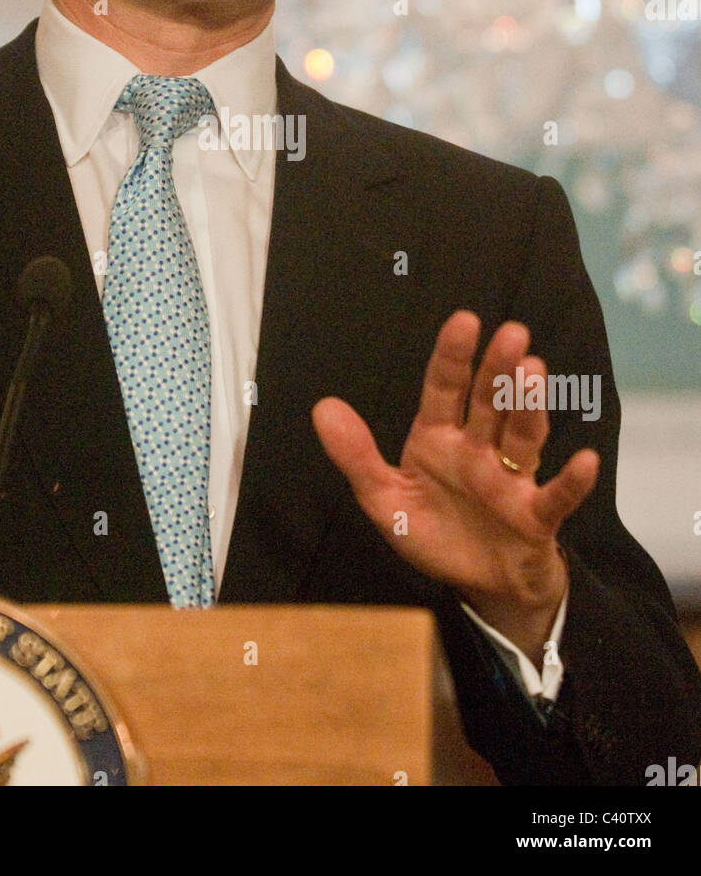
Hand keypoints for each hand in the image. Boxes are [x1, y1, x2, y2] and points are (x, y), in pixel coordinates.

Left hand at [312, 310, 598, 663]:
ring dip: (528, 406)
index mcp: (439, 439)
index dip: (453, 356)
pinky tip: (585, 461)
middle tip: (511, 334)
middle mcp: (478, 450)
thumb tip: (323, 407)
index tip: (464, 320)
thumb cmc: (435, 534)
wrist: (481, 587)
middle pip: (489, 403)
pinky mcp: (536, 516)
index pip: (444, 389)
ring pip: (521, 436)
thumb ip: (357, 456)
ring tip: (533, 371)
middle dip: (498, 369)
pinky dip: (571, 481)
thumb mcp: (385, 500)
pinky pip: (555, 497)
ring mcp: (510, 479)